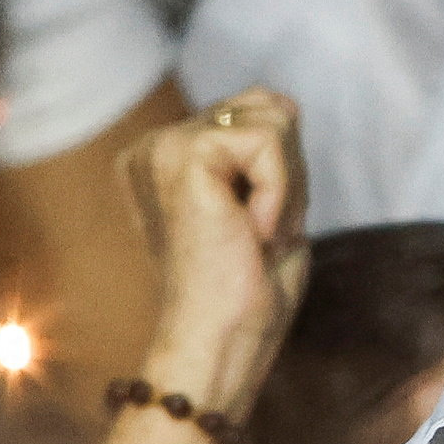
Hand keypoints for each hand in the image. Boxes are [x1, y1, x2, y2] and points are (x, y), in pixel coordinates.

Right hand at [125, 89, 310, 422]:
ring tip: (251, 234)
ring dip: (286, 187)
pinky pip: (269, 141)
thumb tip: (283, 102)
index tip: (251, 232)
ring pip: (274, 119)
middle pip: (270, 109)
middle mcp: (154, 145)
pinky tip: (247, 232)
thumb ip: (271, 150)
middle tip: (255, 235)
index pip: (260, 115)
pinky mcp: (181, 153)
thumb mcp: (269, 205)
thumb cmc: (250, 291)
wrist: (221, 341)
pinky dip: (279, 192)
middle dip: (289, 175)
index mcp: (168, 157)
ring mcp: (162, 146)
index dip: (285, 174)